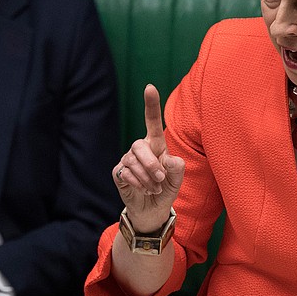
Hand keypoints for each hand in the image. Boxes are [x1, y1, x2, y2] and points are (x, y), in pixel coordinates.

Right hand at [114, 84, 184, 232]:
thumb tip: (169, 159)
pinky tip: (144, 190)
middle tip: (160, 178)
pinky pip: (126, 173)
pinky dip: (138, 184)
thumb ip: (177, 168)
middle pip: (140, 146)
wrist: (153, 208)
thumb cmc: (166, 188)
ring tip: (154, 188)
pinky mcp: (118, 172)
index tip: (149, 87)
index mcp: (156, 144)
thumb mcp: (177, 179)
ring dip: (147, 178)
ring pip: (133, 162)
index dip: (151, 104)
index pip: (152, 121)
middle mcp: (140, 148)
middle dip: (151, 164)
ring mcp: (127, 159)